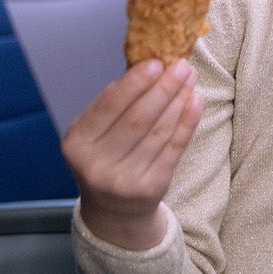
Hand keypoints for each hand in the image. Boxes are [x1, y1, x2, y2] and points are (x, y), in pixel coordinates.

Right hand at [61, 58, 203, 249]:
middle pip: (137, 118)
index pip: (108, 106)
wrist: (114, 211)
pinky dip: (187, 123)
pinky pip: (173, 149)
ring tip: (190, 79)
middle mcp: (95, 164)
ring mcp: (123, 180)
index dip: (134, 83)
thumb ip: (117, 103)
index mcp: (77, 143)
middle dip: (163, 88)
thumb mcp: (96, 133)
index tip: (156, 62)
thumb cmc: (106, 156)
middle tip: (181, 65)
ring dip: (178, 100)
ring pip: (158, 132)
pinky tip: (195, 102)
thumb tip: (152, 63)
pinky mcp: (149, 189)